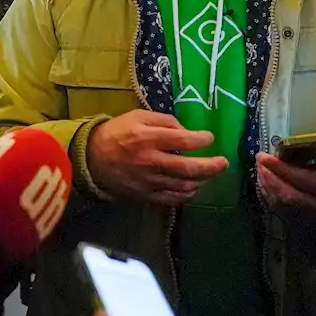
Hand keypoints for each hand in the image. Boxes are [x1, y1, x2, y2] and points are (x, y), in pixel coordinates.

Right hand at [87, 110, 228, 205]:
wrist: (92, 159)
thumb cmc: (116, 133)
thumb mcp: (138, 116)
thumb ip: (163, 121)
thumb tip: (186, 131)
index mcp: (148, 139)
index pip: (184, 140)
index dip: (202, 139)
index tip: (209, 137)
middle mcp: (151, 162)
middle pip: (189, 168)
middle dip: (211, 166)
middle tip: (223, 162)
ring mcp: (149, 182)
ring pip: (184, 186)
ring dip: (201, 181)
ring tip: (209, 174)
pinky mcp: (146, 196)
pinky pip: (172, 199)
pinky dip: (187, 194)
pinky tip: (192, 187)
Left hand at [256, 139, 315, 227]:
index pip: (306, 180)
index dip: (283, 169)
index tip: (266, 156)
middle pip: (289, 196)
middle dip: (269, 178)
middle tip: (258, 160)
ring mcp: (314, 219)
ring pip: (283, 206)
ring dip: (266, 187)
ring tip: (258, 168)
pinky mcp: (306, 223)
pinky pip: (282, 212)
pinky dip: (269, 197)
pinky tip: (264, 183)